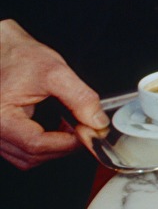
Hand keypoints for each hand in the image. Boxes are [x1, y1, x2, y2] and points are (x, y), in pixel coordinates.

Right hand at [0, 20, 107, 169]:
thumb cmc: (20, 57)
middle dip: (64, 145)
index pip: (36, 145)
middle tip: (86, 128)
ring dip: (55, 147)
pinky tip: (59, 128)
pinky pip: (24, 151)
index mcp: (0, 118)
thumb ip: (80, 98)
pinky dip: (45, 144)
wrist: (3, 50)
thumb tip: (97, 122)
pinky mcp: (3, 134)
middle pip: (33, 156)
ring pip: (28, 157)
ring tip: (73, 125)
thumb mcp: (56, 72)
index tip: (89, 132)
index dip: (68, 142)